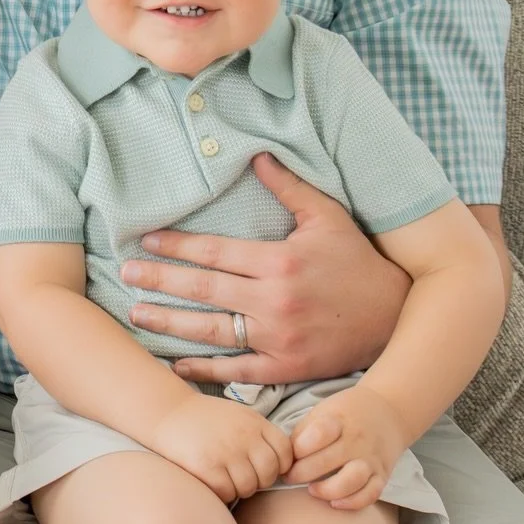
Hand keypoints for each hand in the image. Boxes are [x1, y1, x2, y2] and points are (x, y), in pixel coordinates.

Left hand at [123, 153, 408, 385]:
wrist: (399, 316)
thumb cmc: (358, 261)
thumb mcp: (327, 217)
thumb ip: (289, 187)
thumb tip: (256, 154)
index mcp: (279, 261)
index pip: (214, 252)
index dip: (176, 246)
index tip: (145, 240)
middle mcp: (274, 301)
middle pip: (203, 289)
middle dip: (160, 280)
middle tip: (125, 273)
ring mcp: (279, 338)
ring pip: (212, 330)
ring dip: (170, 323)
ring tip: (137, 314)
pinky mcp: (287, 367)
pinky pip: (238, 370)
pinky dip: (205, 369)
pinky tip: (176, 363)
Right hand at [148, 391, 292, 503]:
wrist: (165, 410)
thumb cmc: (202, 417)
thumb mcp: (237, 416)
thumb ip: (259, 435)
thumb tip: (282, 465)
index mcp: (254, 422)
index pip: (285, 452)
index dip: (276, 464)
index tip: (259, 464)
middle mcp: (244, 436)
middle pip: (268, 474)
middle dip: (256, 479)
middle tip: (237, 473)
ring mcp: (227, 451)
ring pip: (248, 487)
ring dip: (236, 487)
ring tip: (221, 475)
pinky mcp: (208, 466)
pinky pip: (226, 493)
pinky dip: (220, 492)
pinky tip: (209, 478)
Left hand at [285, 385, 404, 509]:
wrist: (388, 410)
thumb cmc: (346, 412)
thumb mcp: (322, 410)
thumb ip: (304, 431)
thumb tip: (286, 455)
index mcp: (338, 420)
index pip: (317, 434)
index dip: (298, 449)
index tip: (287, 456)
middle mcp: (356, 440)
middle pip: (327, 461)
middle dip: (301, 473)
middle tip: (289, 477)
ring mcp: (370, 459)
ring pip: (351, 480)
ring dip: (328, 490)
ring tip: (312, 490)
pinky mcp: (382, 475)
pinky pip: (371, 494)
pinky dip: (353, 502)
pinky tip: (335, 503)